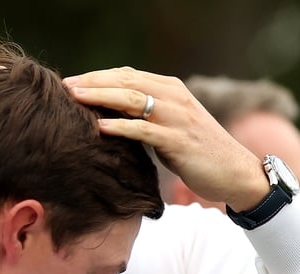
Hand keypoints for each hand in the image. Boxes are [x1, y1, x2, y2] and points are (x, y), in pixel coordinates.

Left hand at [64, 67, 269, 211]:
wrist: (235, 172)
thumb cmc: (199, 152)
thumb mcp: (171, 126)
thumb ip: (147, 115)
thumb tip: (111, 115)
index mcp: (171, 89)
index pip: (127, 75)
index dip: (98, 76)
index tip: (72, 83)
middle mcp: (174, 97)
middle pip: (126, 81)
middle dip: (92, 82)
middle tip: (65, 87)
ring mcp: (178, 118)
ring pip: (132, 100)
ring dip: (100, 97)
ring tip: (74, 98)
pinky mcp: (179, 141)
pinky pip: (144, 130)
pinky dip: (121, 127)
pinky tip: (101, 127)